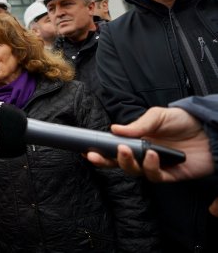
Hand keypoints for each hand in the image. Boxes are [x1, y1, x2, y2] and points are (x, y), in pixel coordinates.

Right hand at [85, 106, 212, 181]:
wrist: (210, 130)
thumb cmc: (183, 121)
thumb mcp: (158, 116)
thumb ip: (138, 125)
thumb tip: (114, 129)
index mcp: (136, 141)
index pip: (114, 149)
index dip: (100, 152)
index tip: (86, 150)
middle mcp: (143, 155)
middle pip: (120, 164)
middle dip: (106, 161)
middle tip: (97, 155)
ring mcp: (156, 166)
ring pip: (135, 172)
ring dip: (127, 163)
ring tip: (127, 151)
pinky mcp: (171, 175)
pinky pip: (156, 176)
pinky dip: (151, 167)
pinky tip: (151, 155)